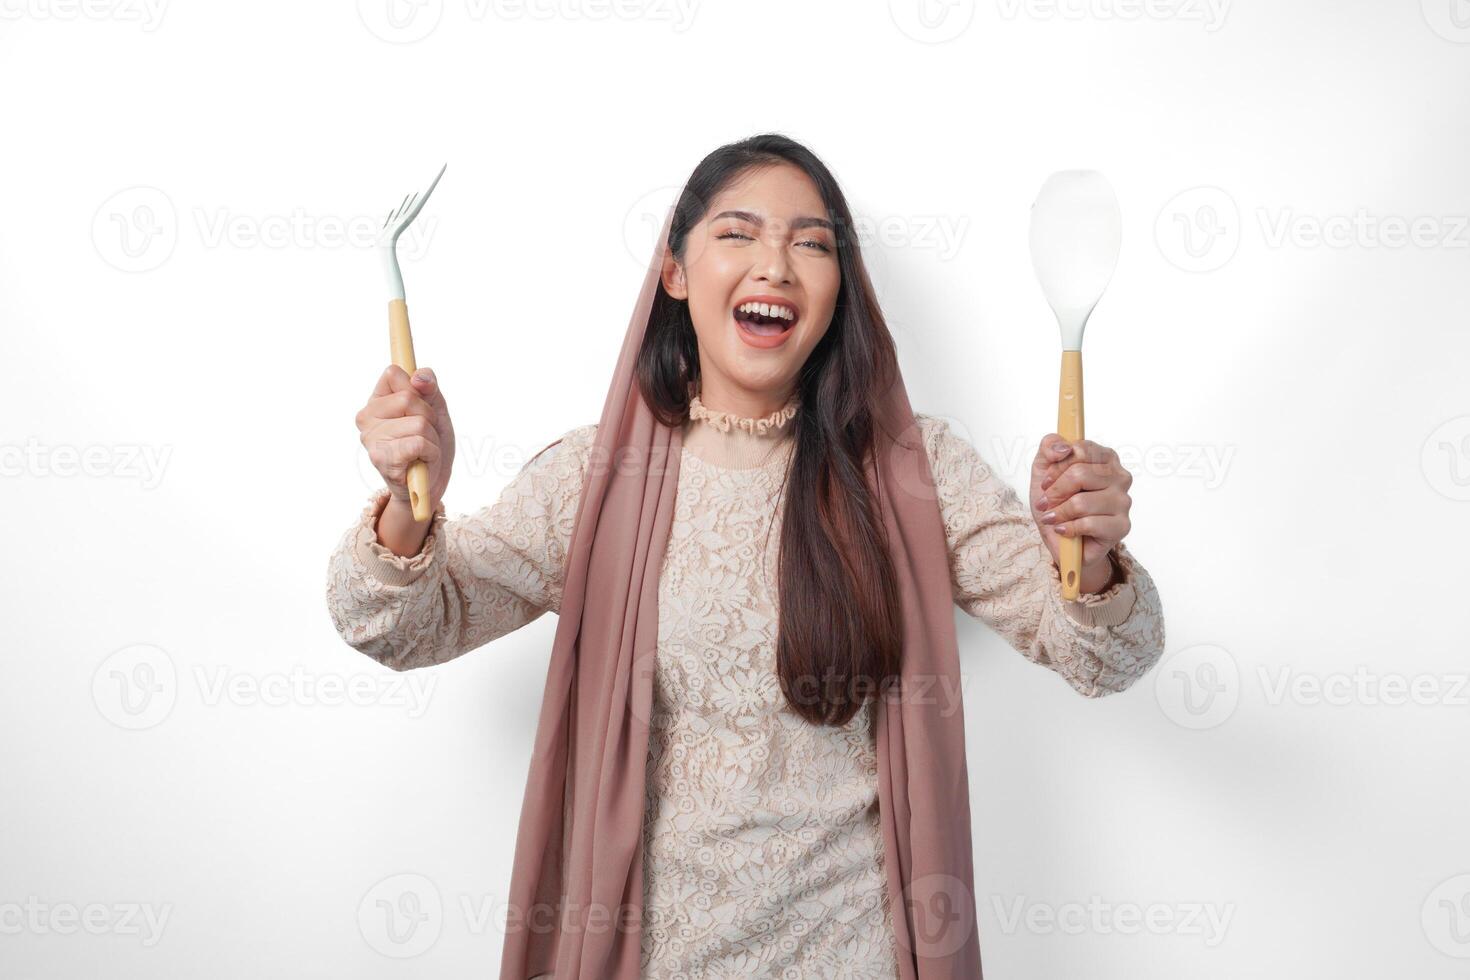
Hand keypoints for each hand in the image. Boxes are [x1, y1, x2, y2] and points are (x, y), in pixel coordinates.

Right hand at [356, 364, 455, 510]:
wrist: (431, 484)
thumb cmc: (430, 444)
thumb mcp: (435, 410)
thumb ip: (429, 388)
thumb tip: (419, 377)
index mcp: (376, 402)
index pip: (393, 373)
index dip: (416, 388)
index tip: (420, 406)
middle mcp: (366, 418)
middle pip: (409, 397)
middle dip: (428, 416)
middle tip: (424, 434)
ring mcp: (371, 439)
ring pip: (418, 422)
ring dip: (431, 438)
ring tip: (422, 451)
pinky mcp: (382, 459)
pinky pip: (419, 443)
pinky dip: (431, 452)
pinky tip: (421, 462)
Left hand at [1029, 435, 1132, 593]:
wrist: (1060, 539)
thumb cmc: (1057, 503)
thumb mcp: (1043, 469)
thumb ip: (1049, 446)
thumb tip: (1064, 447)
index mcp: (1105, 458)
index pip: (1080, 450)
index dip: (1056, 468)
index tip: (1045, 482)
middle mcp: (1120, 477)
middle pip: (1079, 474)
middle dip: (1055, 493)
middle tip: (1046, 503)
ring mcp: (1124, 501)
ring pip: (1082, 502)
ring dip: (1059, 512)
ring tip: (1053, 518)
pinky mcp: (1122, 526)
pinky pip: (1089, 523)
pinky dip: (1068, 528)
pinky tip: (1064, 530)